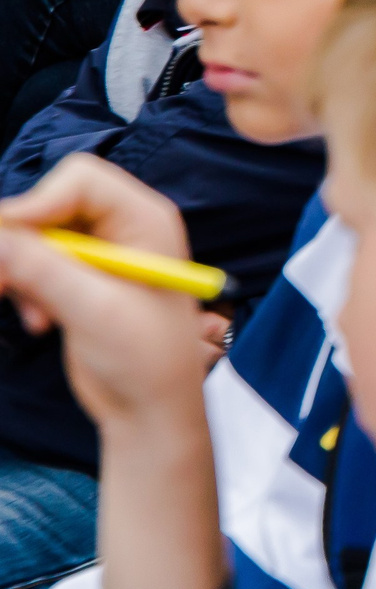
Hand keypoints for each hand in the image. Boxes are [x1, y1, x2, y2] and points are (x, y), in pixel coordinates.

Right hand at [0, 154, 214, 437]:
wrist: (149, 408)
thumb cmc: (144, 358)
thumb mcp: (94, 310)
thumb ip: (43, 269)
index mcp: (145, 220)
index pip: (80, 180)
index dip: (36, 203)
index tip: (5, 242)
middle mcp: (123, 227)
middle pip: (48, 205)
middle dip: (18, 242)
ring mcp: (99, 253)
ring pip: (33, 236)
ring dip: (18, 270)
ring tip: (29, 312)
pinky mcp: (78, 279)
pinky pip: (31, 264)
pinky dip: (23, 288)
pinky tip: (40, 323)